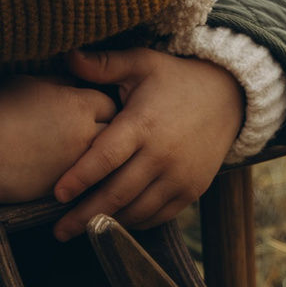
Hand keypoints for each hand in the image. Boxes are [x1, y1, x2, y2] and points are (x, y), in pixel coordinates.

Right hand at [0, 74, 118, 203]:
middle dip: (106, 130)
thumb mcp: (29, 84)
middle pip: (113, 132)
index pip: (108, 102)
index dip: (99, 104)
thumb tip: (72, 83)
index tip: (91, 107)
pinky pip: (85, 180)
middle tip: (92, 129)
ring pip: (103, 160)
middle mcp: (85, 135)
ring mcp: (77, 163)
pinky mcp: (63, 187)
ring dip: (96, 155)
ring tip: (85, 152)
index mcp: (78, 105)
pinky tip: (72, 171)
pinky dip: (82, 175)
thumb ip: (58, 84)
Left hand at [50, 47, 241, 239]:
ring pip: (137, 210)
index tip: (57, 194)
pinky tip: (113, 225)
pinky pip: (158, 216)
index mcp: (143, 124)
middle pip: (117, 193)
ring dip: (107, 224)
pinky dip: (134, 223)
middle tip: (58, 231)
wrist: (229, 97)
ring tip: (80, 232)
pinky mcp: (192, 190)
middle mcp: (163, 155)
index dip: (80, 178)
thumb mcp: (142, 63)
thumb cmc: (174, 79)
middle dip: (84, 215)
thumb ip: (104, 64)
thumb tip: (68, 54)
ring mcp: (180, 176)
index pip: (106, 157)